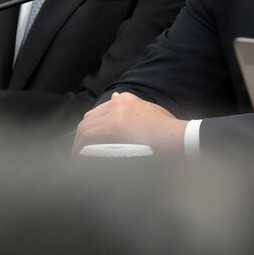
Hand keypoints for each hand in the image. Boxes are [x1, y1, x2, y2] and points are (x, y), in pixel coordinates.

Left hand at [73, 92, 187, 154]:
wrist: (176, 137)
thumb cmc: (167, 129)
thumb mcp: (151, 110)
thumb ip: (133, 103)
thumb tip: (117, 96)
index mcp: (125, 100)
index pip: (98, 112)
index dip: (91, 127)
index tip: (89, 141)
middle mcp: (118, 103)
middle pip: (89, 119)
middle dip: (82, 136)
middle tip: (80, 151)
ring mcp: (115, 114)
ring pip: (85, 128)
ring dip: (78, 144)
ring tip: (77, 158)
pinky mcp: (114, 126)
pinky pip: (89, 137)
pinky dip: (80, 148)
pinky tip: (80, 158)